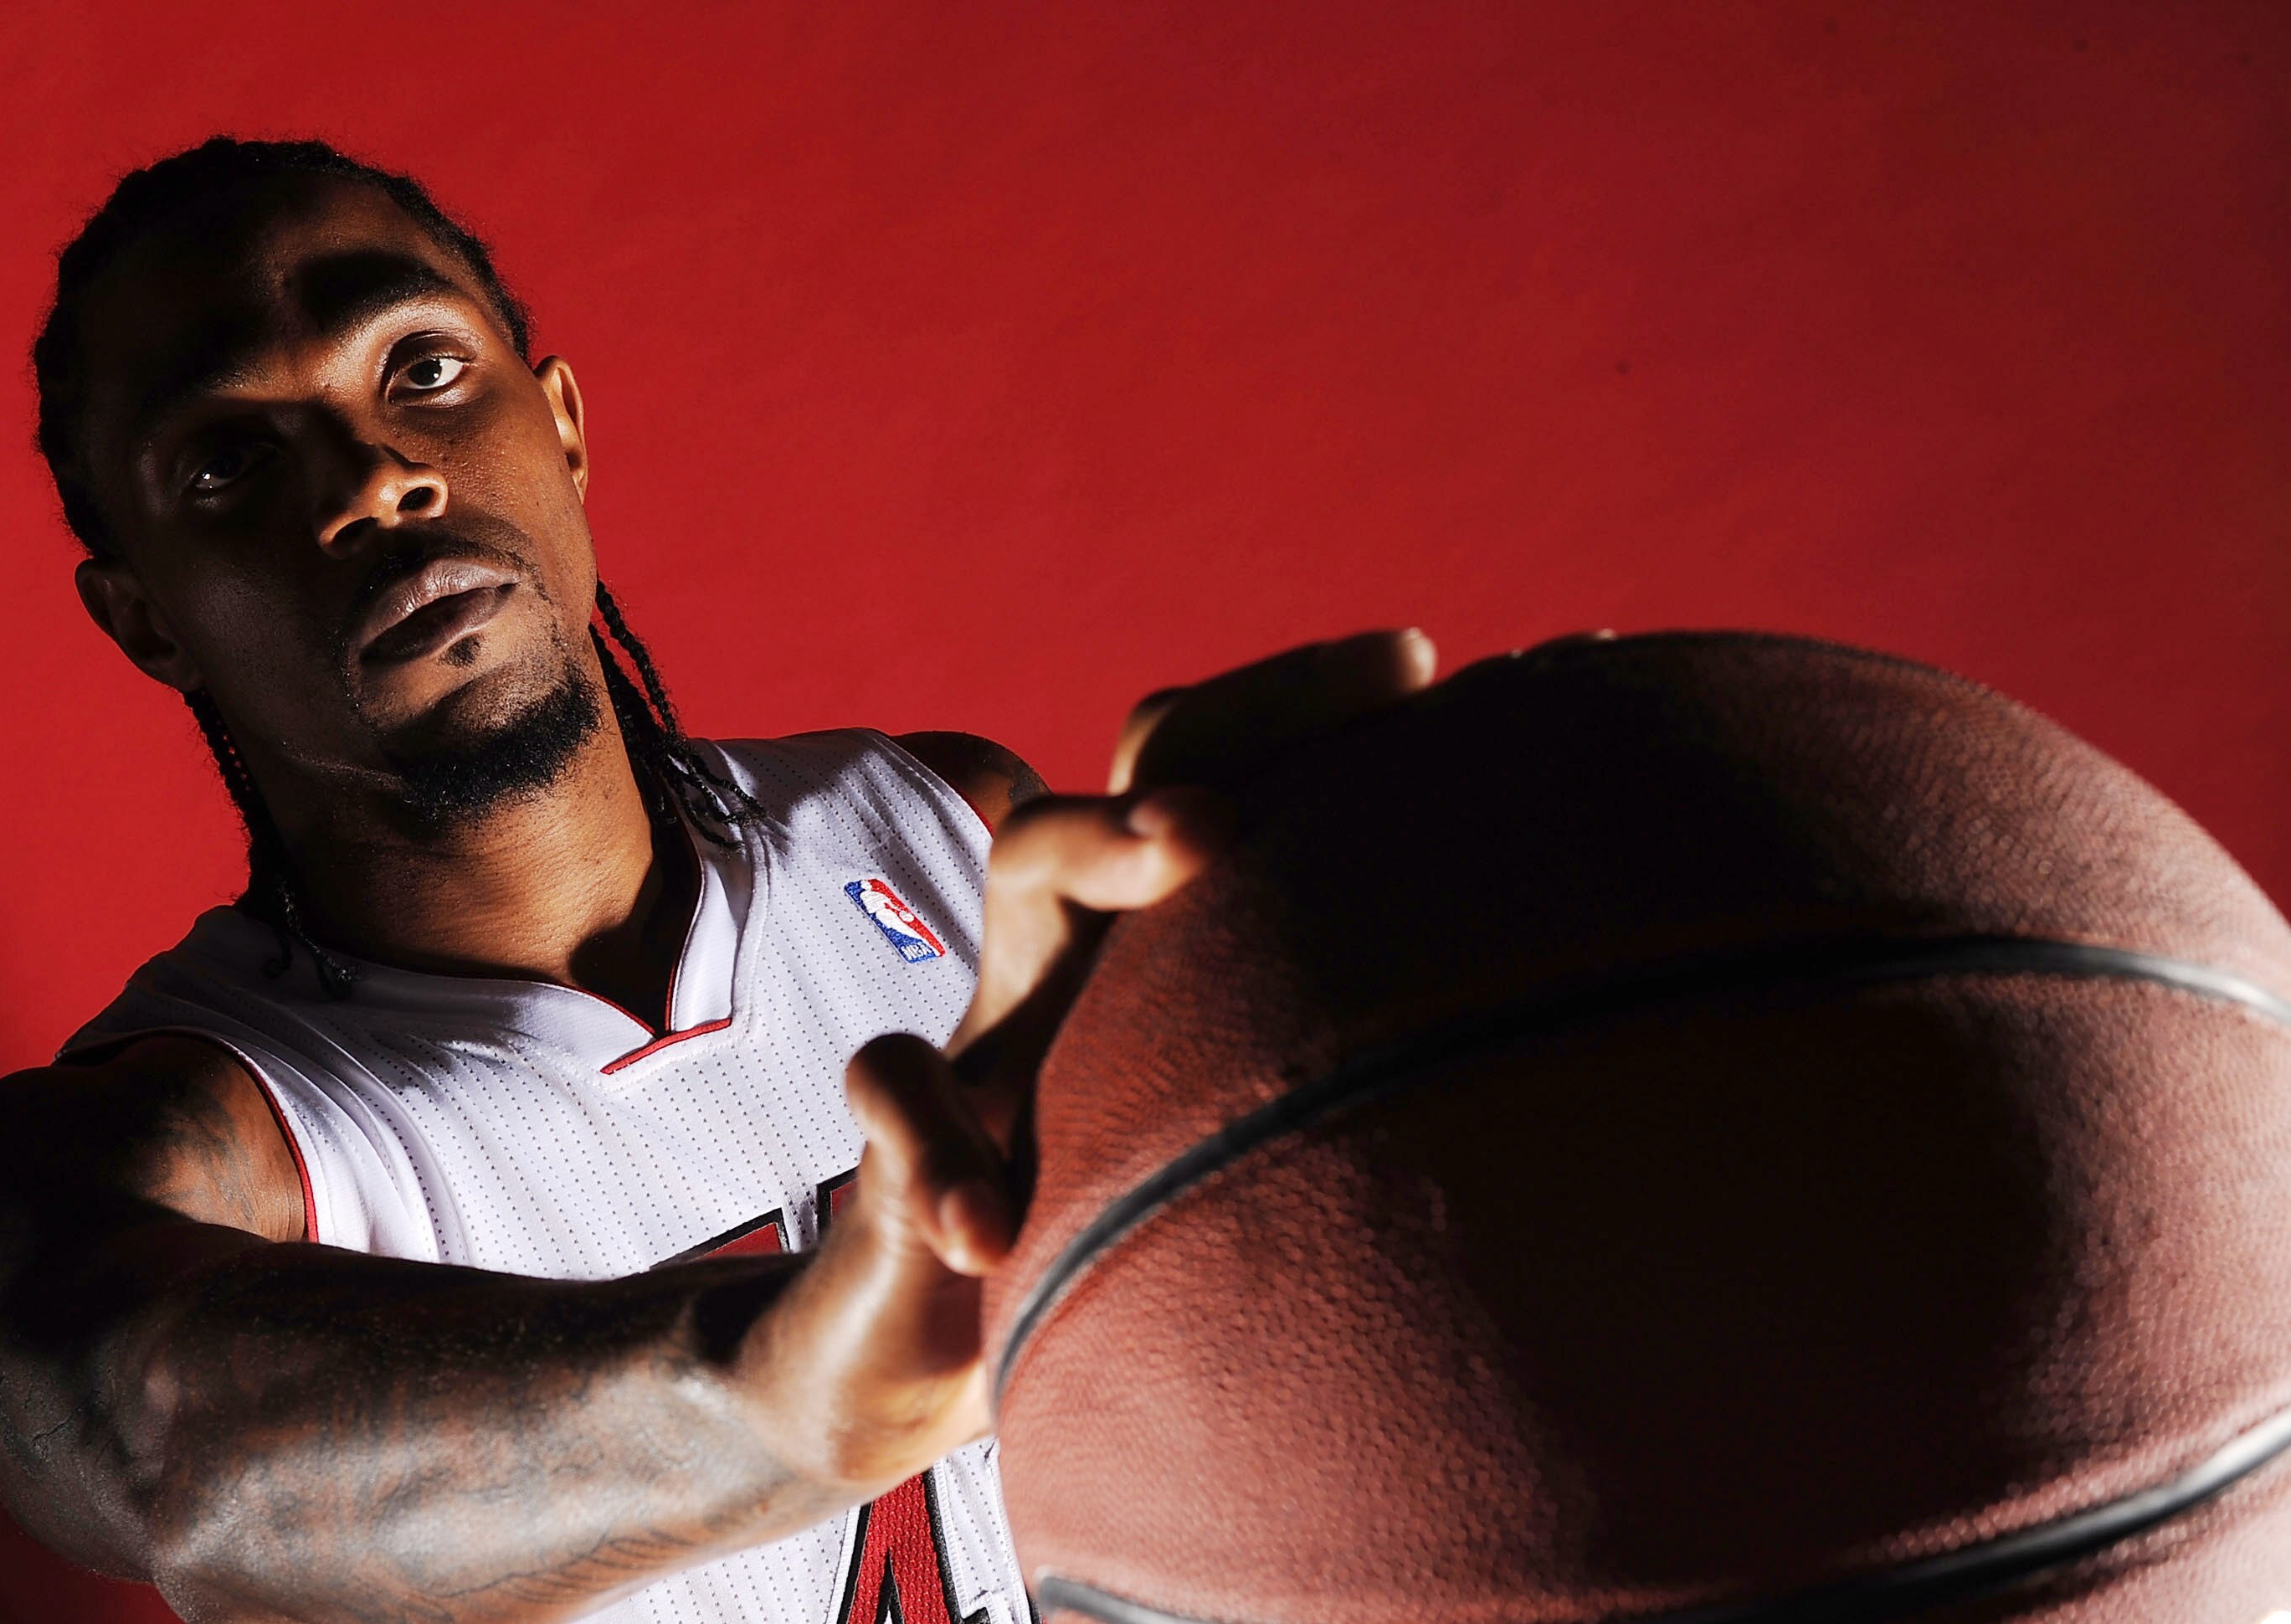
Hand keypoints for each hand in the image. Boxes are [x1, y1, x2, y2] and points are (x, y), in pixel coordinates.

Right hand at [743, 632, 1435, 1491]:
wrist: (912, 1348)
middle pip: (1170, 754)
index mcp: (1161, 952)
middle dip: (1236, 721)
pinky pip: (898, 1102)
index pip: (1228, 777)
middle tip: (1367, 689)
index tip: (1418, 661)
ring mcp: (994, 1043)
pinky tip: (986, 1226)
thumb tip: (1501, 1015)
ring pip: (1027, 877)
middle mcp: (1084, 960)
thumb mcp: (1210, 1136)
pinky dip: (937, 1154)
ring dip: (1103, 844)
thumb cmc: (1101, 1228)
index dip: (1309, 708)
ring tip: (1196, 842)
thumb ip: (1311, 1067)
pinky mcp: (906, 1147)